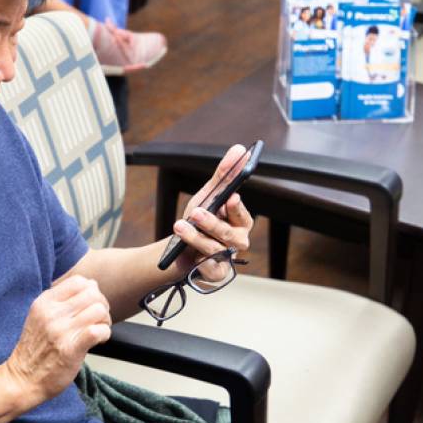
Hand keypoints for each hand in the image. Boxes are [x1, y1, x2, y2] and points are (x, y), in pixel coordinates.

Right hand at [4, 275, 111, 403]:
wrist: (22, 380)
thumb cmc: (35, 350)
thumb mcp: (40, 316)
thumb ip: (62, 301)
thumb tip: (92, 284)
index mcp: (44, 302)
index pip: (79, 281)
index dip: (91, 291)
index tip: (89, 306)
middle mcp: (52, 314)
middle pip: (93, 294)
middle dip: (102, 305)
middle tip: (98, 320)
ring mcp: (61, 331)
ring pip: (99, 310)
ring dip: (105, 321)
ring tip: (97, 331)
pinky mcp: (71, 349)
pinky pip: (99, 331)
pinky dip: (104, 334)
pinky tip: (98, 341)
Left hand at [172, 145, 255, 278]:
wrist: (181, 252)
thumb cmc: (199, 222)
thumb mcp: (209, 196)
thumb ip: (224, 175)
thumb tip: (240, 149)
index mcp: (240, 222)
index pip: (242, 215)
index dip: (237, 208)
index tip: (230, 197)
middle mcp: (237, 242)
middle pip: (228, 234)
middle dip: (212, 223)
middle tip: (196, 212)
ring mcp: (227, 259)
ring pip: (214, 249)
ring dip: (195, 237)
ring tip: (180, 226)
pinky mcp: (215, 274)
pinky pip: (207, 267)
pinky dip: (195, 257)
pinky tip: (185, 251)